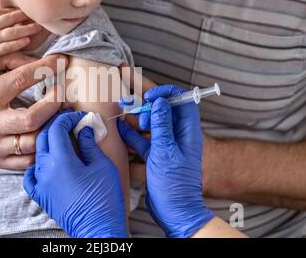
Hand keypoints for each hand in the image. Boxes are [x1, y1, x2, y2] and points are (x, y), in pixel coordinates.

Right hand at [0, 9, 41, 69]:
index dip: (16, 11)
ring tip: (38, 28)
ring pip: (14, 32)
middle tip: (39, 15)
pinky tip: (27, 41)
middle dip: (26, 17)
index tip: (26, 11)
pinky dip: (18, 43)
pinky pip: (8, 46)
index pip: (3, 11)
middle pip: (12, 19)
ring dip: (27, 29)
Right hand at [0, 52, 66, 169]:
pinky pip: (29, 160)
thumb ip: (8, 60)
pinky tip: (49, 131)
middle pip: (32, 119)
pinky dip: (44, 147)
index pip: (21, 80)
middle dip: (54, 102)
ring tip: (60, 112)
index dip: (46, 68)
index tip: (61, 62)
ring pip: (34, 142)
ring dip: (53, 126)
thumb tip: (40, 62)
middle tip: (62, 91)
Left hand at [23, 111, 128, 237]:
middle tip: (70, 122)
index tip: (78, 116)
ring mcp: (41, 183)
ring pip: (37, 154)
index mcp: (61, 160)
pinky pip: (30, 176)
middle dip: (55, 125)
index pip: (56, 128)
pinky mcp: (41, 195)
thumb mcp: (102, 166)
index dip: (68, 118)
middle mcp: (45, 170)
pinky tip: (46, 162)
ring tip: (62, 139)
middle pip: (43, 137)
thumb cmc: (104, 199)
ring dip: (48, 142)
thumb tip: (84, 130)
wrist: (98, 229)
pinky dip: (36, 165)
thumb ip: (89, 144)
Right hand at [117, 85, 213, 237]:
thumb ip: (161, 125)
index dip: (167, 94)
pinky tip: (119, 130)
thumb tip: (160, 102)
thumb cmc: (175, 184)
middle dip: (146, 105)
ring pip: (150, 126)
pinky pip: (142, 141)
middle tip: (129, 103)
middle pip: (162, 112)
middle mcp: (177, 136)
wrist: (174, 212)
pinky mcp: (155, 157)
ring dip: (136, 120)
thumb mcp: (166, 150)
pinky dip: (131, 135)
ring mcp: (165, 146)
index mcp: (187, 131)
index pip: (182, 101)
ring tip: (121, 111)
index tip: (150, 96)